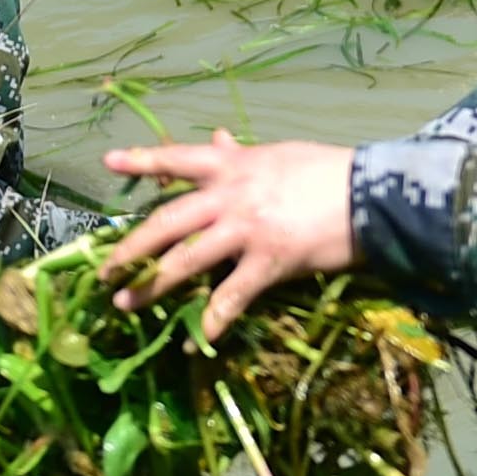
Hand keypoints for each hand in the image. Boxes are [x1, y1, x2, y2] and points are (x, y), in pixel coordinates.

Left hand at [100, 133, 358, 340]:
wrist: (371, 195)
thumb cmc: (328, 172)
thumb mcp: (279, 154)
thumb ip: (241, 152)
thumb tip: (216, 135)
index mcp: (232, 165)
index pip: (178, 158)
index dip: (142, 161)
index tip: (108, 163)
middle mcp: (229, 196)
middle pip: (166, 222)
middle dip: (130, 248)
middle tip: (104, 269)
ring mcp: (246, 230)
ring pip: (186, 261)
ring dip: (152, 286)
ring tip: (125, 304)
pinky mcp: (268, 262)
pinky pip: (231, 296)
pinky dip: (212, 322)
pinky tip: (196, 340)